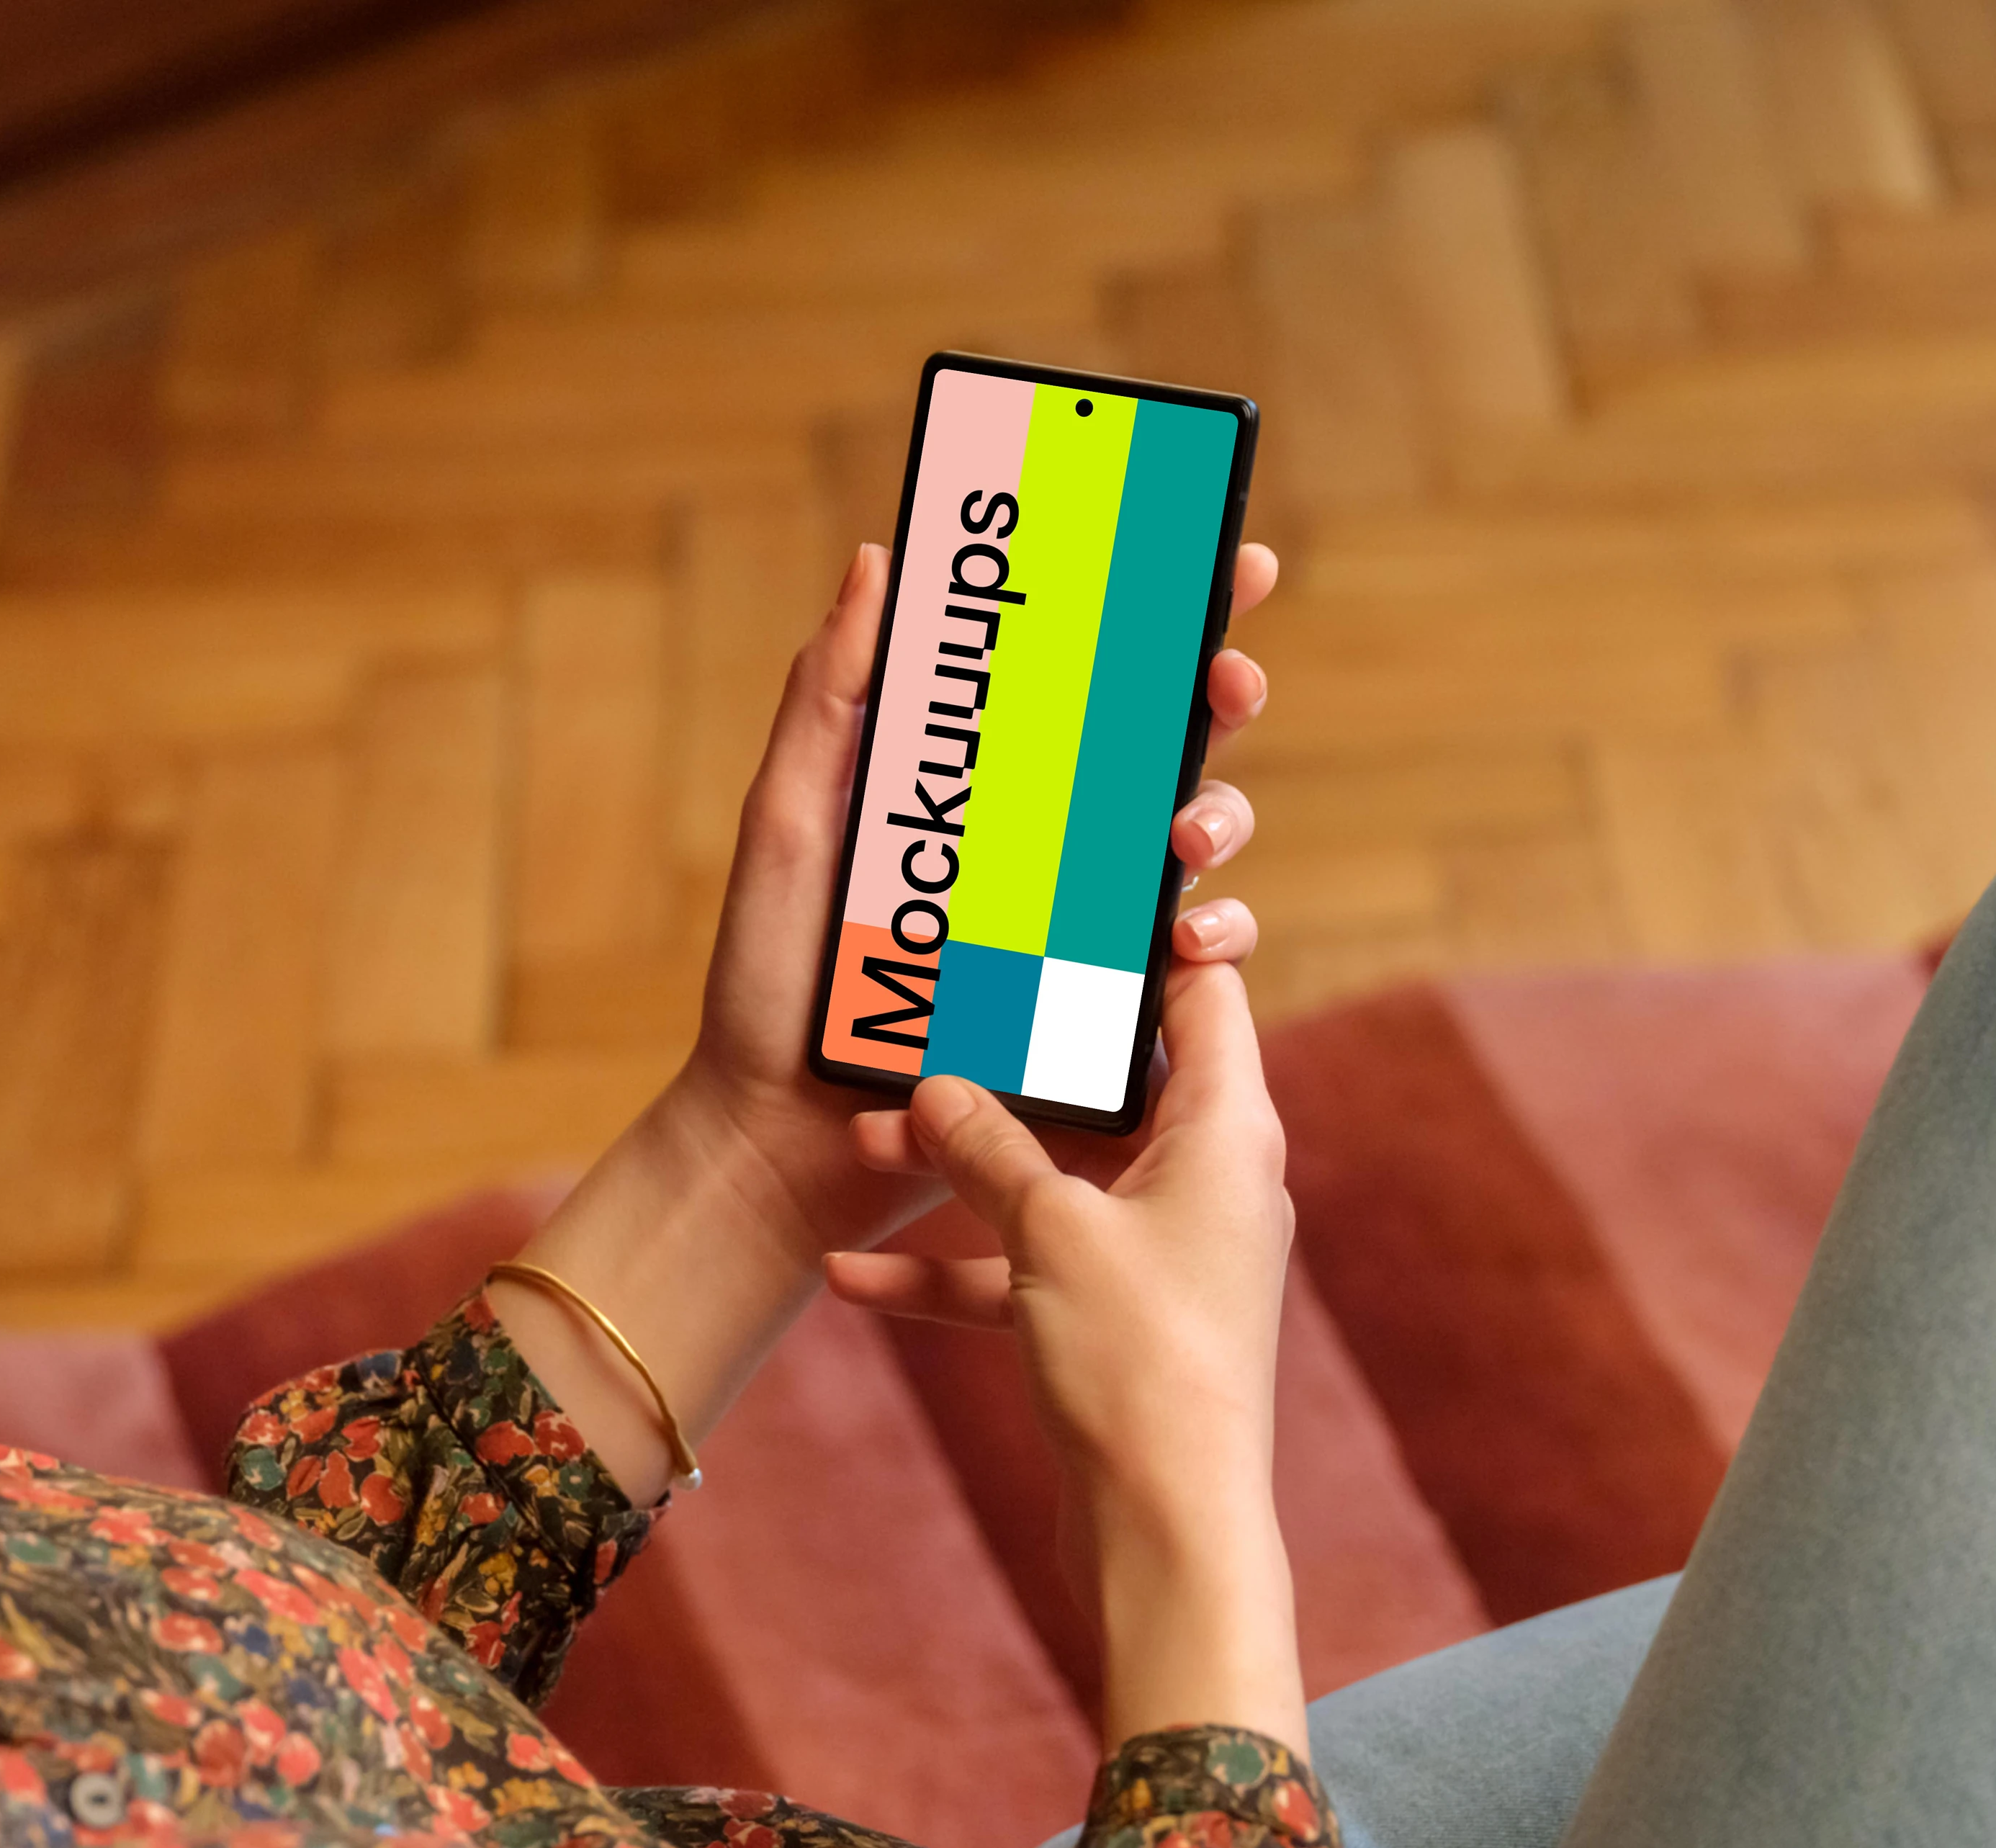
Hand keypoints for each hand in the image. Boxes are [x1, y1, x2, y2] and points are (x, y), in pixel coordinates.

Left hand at [670, 537, 1281, 1259]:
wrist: (778, 1137)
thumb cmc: (770, 980)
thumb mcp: (793, 822)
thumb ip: (829, 700)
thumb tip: (879, 561)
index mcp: (979, 783)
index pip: (1081, 679)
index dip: (1160, 614)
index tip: (1222, 562)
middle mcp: (1043, 845)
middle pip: (1161, 747)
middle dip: (1216, 698)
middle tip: (1225, 684)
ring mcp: (1079, 930)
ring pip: (1189, 852)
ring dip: (1217, 821)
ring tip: (1186, 836)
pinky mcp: (1098, 1015)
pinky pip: (1185, 976)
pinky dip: (1211, 945)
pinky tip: (1187, 942)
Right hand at [823, 962, 1305, 1752]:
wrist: (1165, 1534)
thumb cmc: (1140, 1364)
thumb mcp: (1048, 1231)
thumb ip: (986, 1146)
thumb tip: (935, 1087)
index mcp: (1227, 1129)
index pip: (1205, 990)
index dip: (1150, 932)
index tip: (1076, 887)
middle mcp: (1207, 1180)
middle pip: (1107, 1081)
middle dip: (1005, 1059)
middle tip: (930, 1006)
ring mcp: (1161, 1255)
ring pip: (1050, 1179)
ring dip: (956, 1166)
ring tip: (857, 1141)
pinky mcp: (1116, 1323)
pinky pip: (1024, 1270)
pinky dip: (949, 1268)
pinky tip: (848, 1271)